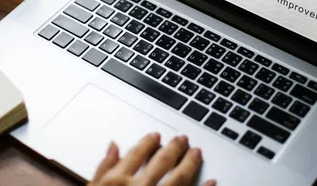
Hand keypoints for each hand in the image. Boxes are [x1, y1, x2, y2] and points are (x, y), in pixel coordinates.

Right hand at [89, 133, 215, 185]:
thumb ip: (103, 168)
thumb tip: (114, 146)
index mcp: (117, 182)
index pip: (137, 155)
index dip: (148, 143)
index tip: (156, 135)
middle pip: (161, 162)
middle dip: (174, 148)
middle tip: (183, 139)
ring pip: (179, 177)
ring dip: (190, 163)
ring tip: (197, 152)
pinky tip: (212, 182)